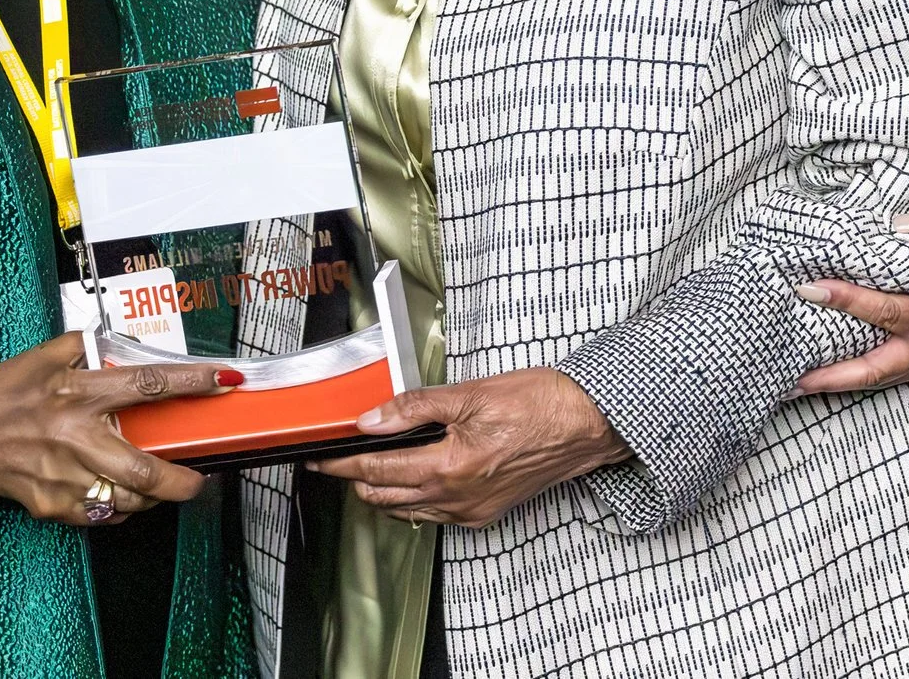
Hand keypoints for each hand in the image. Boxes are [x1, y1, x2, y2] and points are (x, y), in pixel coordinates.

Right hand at [0, 332, 240, 524]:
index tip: (225, 380)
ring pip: (125, 499)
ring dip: (150, 496)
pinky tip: (119, 496)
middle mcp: (71, 436)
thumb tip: (129, 347)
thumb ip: (90, 349)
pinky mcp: (47, 504)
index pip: (147, 384)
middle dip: (181, 480)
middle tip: (198, 479)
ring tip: (158, 486)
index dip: (192, 382)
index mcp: (75, 393)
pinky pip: (99, 515)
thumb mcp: (45, 356)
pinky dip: (118, 509)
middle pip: (143, 469)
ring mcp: (59, 476)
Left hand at [309, 368, 629, 528]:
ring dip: (385, 492)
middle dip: (358, 479)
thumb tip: (374, 419)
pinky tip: (416, 480)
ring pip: (408, 511)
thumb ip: (417, 408)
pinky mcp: (487, 512)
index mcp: (450, 467)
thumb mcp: (471, 393)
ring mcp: (472, 510)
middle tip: (343, 457)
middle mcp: (458, 498)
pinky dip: (415, 500)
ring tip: (374, 466)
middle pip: (385, 498)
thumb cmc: (541, 404)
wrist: (587, 424)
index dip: (342, 464)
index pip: (377, 470)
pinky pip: (436, 515)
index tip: (321, 459)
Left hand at [794, 208, 908, 394]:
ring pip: (872, 380)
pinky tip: (818, 370)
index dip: (848, 300)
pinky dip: (848, 376)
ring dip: (833, 382)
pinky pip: (880, 374)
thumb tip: (905, 226)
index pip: (887, 311)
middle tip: (785, 371)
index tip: (810, 286)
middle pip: (870, 370)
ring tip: (788, 381)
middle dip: (828, 374)